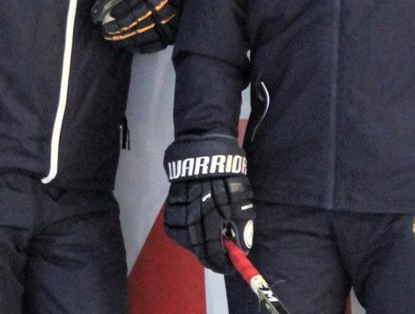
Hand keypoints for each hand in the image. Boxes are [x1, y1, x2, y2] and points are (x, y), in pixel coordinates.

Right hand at [163, 136, 254, 272]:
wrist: (205, 146)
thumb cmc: (228, 172)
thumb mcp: (242, 197)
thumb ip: (242, 224)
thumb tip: (243, 248)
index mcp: (212, 215)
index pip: (212, 249)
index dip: (220, 262)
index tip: (228, 268)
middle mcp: (192, 215)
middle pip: (196, 246)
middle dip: (208, 256)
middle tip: (217, 260)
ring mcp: (179, 208)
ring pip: (182, 237)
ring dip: (194, 246)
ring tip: (204, 246)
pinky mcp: (171, 200)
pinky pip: (173, 224)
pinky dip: (181, 232)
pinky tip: (190, 231)